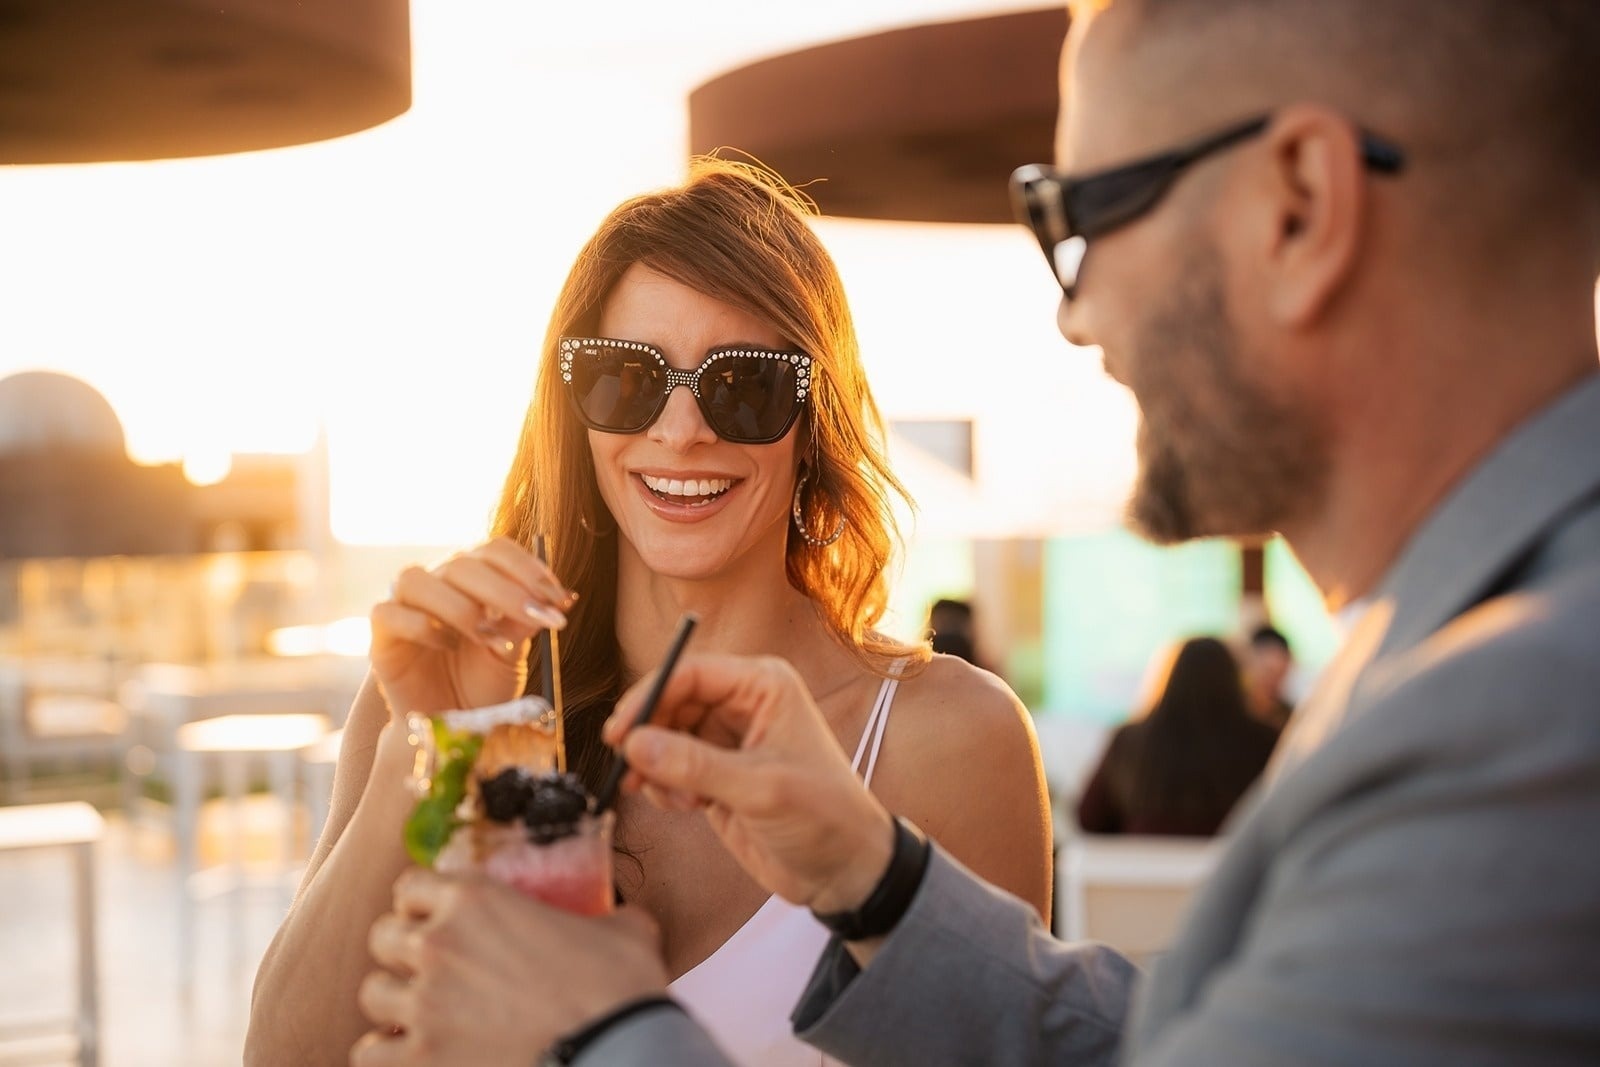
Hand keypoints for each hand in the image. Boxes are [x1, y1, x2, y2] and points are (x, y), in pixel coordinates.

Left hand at [350, 869, 667, 1066]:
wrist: (617, 1050)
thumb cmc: (620, 987)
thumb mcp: (620, 929)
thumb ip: (603, 916)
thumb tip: (620, 921)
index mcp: (475, 898)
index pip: (410, 884)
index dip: (423, 901)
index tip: (438, 917)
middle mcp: (438, 943)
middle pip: (383, 935)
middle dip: (404, 949)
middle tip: (433, 966)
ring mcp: (425, 1005)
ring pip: (373, 993)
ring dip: (395, 1002)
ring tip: (421, 1013)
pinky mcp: (421, 1060)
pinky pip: (368, 1054)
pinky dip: (385, 1053)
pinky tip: (411, 1052)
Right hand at [369, 537, 574, 718]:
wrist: (453, 730)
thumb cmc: (482, 685)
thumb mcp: (512, 654)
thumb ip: (524, 624)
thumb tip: (554, 599)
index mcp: (474, 580)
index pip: (496, 550)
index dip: (528, 568)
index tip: (557, 599)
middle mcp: (439, 584)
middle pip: (463, 564)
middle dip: (506, 591)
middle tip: (537, 617)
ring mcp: (407, 607)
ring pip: (417, 579)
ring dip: (459, 607)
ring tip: (487, 637)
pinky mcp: (383, 636)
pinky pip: (388, 614)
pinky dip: (420, 627)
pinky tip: (447, 646)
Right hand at [603, 654, 893, 914]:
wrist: (844, 869)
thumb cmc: (824, 816)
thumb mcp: (759, 789)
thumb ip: (695, 766)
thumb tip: (635, 745)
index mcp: (764, 686)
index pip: (691, 672)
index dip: (649, 696)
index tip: (619, 732)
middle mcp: (743, 704)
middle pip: (671, 702)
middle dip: (648, 736)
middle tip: (631, 771)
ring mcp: (727, 740)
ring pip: (665, 735)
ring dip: (657, 767)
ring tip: (680, 800)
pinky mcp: (716, 773)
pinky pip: (670, 766)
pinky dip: (665, 786)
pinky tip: (687, 808)